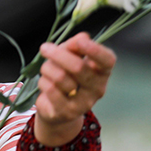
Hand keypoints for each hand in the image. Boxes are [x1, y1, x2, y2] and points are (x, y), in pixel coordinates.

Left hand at [34, 32, 115, 146]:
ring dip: (47, 68)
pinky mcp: (67, 112)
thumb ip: (75, 45)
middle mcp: (97, 89)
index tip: (80, 41)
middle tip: (45, 48)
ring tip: (46, 69)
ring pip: (60, 77)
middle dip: (58, 54)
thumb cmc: (66, 77)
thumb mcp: (71, 57)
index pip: (107, 60)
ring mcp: (83, 103)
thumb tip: (80, 38)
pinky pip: (50, 89)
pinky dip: (43, 81)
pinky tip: (45, 83)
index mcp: (102, 72)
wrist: (57, 109)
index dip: (95, 50)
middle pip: (78, 67)